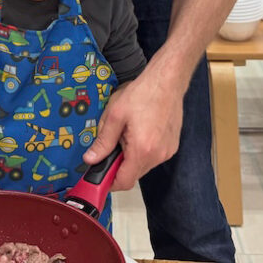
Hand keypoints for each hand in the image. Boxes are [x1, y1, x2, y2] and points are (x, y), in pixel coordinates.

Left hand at [82, 78, 182, 192]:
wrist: (167, 81)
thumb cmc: (143, 93)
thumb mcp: (115, 115)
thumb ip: (102, 141)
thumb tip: (90, 159)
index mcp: (142, 150)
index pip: (123, 182)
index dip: (109, 181)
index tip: (100, 175)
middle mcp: (158, 155)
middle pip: (133, 174)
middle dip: (119, 164)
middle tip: (114, 142)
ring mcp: (167, 152)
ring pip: (143, 166)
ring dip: (132, 156)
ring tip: (129, 132)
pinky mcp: (172, 146)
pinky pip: (153, 157)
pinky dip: (143, 150)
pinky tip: (141, 130)